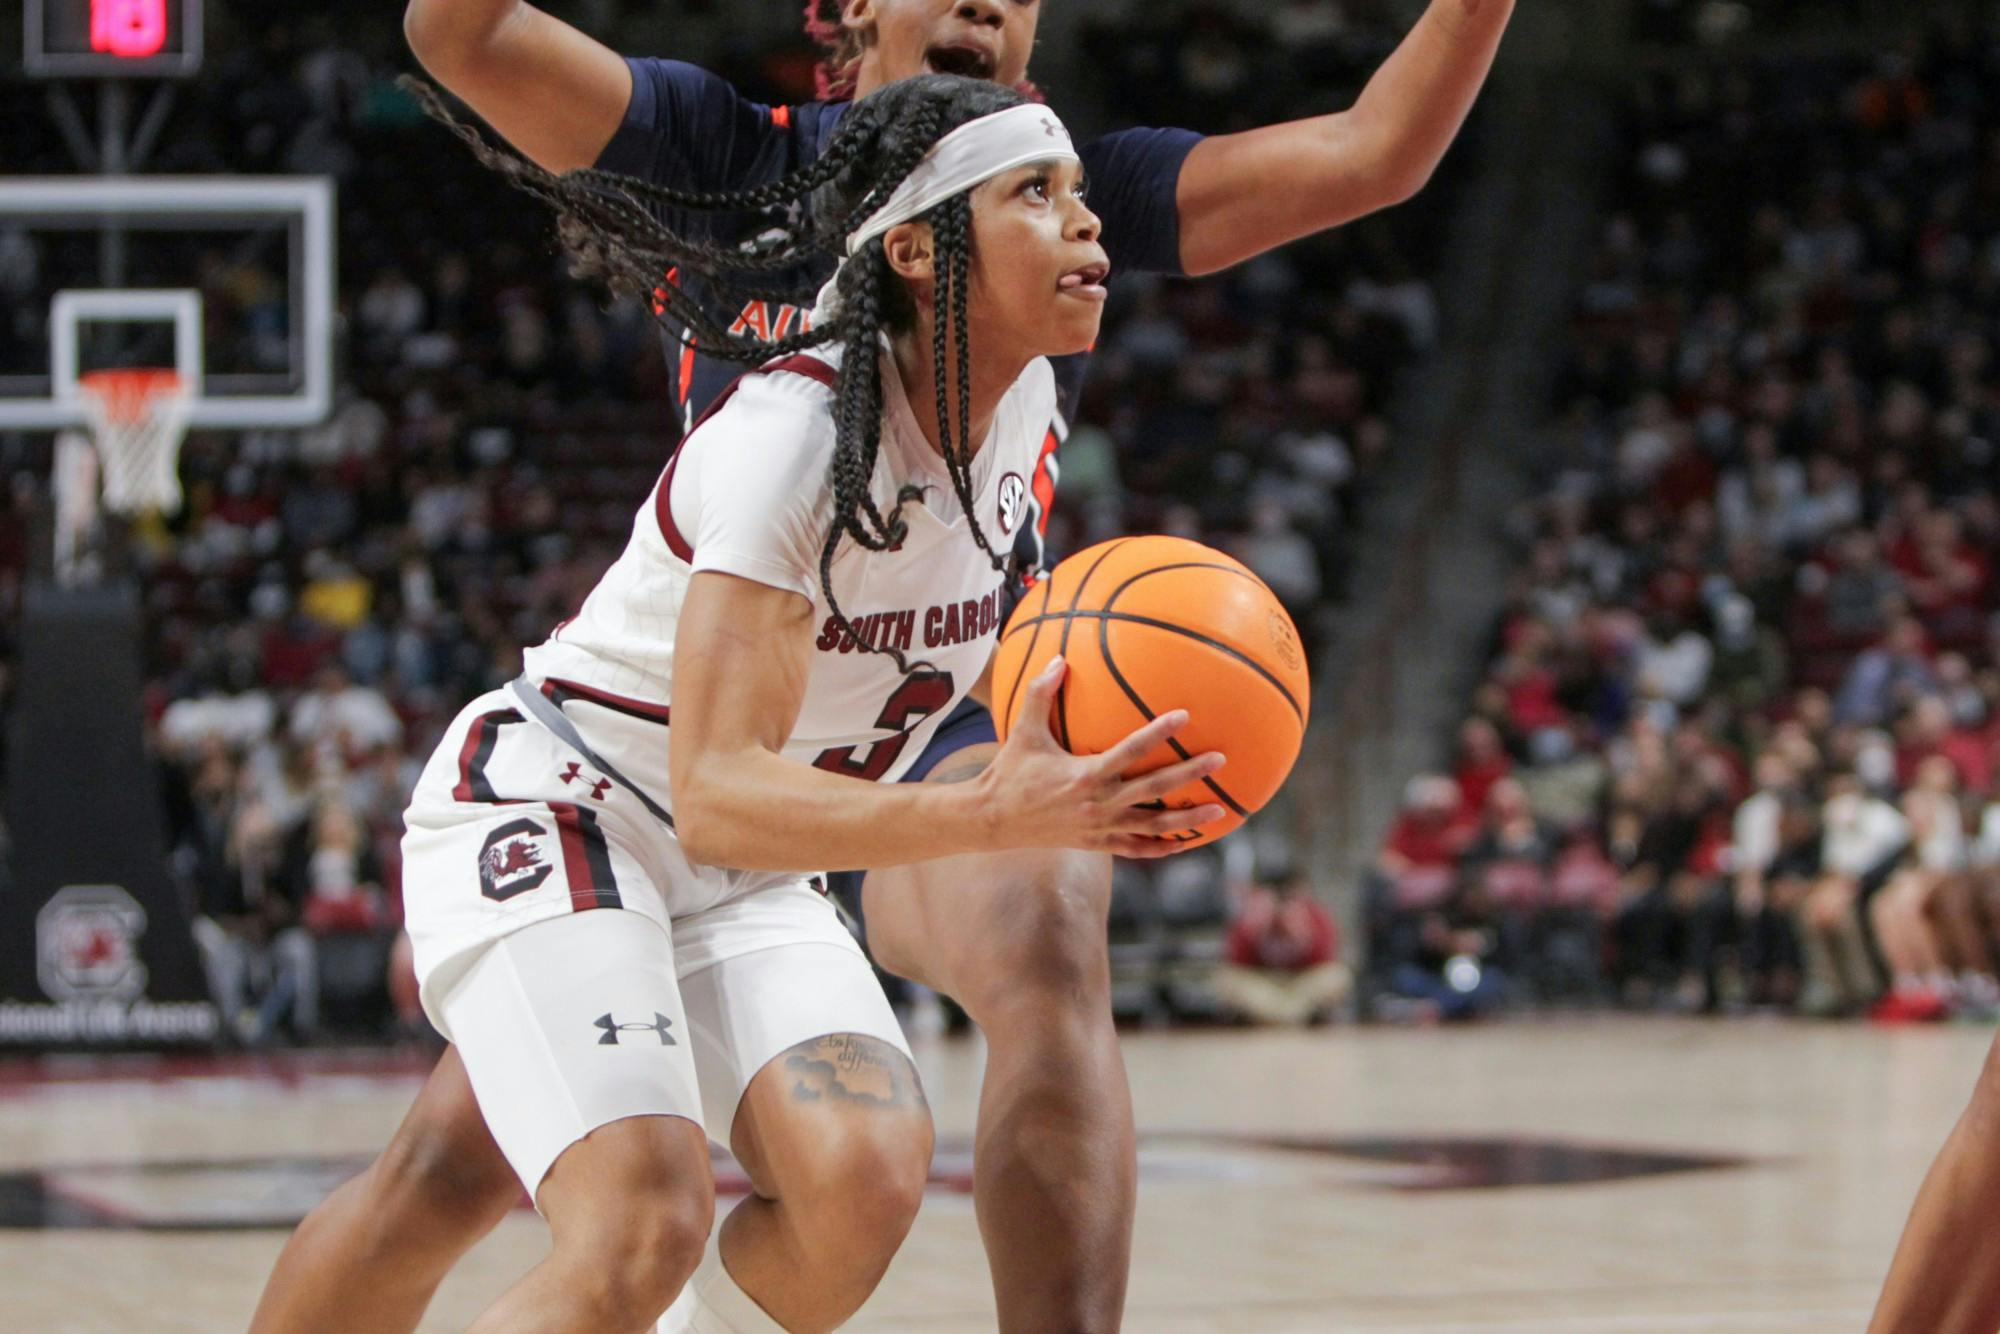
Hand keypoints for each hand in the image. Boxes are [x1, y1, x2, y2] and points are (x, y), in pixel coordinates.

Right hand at [976, 657, 1226, 858]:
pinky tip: (1184, 842)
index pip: (1131, 750)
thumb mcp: (1023, 731)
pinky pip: (1137, 848)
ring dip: (1188, 819)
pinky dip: (1162, 847)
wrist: (992, 820)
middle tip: (1220, 760)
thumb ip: (1040, 693)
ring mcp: (1101, 827)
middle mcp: (1099, 803)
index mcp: (1085, 774)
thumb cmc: (1010, 772)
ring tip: (1219, 808)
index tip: (1185, 716)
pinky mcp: (1097, 844)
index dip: (1159, 732)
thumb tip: (1059, 658)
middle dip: (1190, 774)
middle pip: (1155, 789)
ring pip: (1154, 825)